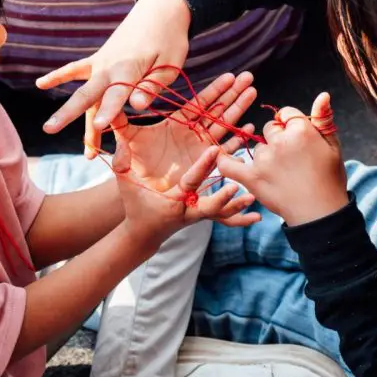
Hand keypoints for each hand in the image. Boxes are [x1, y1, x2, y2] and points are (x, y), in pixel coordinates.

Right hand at [37, 0, 192, 151]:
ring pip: (83, 90)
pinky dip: (58, 75)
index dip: (108, 111)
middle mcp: (110, 66)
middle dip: (69, 112)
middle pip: (88, 94)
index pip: (117, 95)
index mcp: (130, 68)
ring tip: (47, 128)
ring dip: (66, 109)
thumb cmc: (170, 39)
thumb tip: (137, 106)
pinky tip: (40, 84)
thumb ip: (153, 85)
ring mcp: (101, 62)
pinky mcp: (99, 59)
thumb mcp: (171, 63)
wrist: (160, 10)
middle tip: (50, 129)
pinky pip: (76, 68)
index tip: (97, 126)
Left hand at [96, 71, 257, 196]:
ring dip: (239, 111)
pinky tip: (250, 129)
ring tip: (253, 94)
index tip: (230, 76)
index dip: (214, 90)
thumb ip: (120, 131)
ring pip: (224, 127)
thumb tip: (107, 113)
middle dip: (233, 94)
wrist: (141, 208)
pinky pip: (225, 154)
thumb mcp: (124, 153)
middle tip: (249, 78)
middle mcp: (191, 136)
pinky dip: (237, 141)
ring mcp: (201, 151)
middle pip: (216, 111)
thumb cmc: (133, 180)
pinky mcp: (208, 169)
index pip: (198, 104)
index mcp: (175, 127)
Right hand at [112, 130, 260, 248]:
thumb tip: (118, 142)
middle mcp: (188, 211)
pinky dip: (240, 218)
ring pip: (222, 216)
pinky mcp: (205, 217)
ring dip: (238, 208)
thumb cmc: (135, 205)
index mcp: (173, 201)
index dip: (203, 166)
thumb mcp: (125, 184)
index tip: (216, 151)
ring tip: (254, 199)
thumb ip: (121, 163)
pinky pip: (225, 219)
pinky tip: (258, 217)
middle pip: (210, 208)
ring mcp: (198, 216)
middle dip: (224, 199)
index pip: (191, 181)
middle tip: (239, 188)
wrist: (144, 233)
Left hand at [217, 93, 349, 226]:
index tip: (297, 139)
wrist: (321, 214)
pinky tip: (221, 159)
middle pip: (270, 129)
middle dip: (278, 139)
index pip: (286, 114)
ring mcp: (264, 160)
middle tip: (291, 159)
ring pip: (257, 148)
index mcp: (301, 130)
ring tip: (281, 175)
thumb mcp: (333, 146)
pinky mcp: (253, 178)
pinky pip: (229, 166)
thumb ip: (323, 118)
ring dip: (264, 156)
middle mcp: (280, 142)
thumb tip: (323, 94)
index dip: (291, 125)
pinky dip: (224, 162)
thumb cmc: (329, 179)